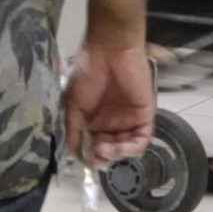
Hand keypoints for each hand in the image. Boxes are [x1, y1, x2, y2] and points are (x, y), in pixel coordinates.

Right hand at [64, 34, 156, 162]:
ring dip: (117, 154)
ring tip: (105, 149)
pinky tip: (121, 147)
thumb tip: (68, 152)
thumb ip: (72, 129)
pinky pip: (142, 137)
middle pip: (110, 149)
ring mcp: (128, 118)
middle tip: (96, 156)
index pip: (93, 146)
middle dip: (103, 157)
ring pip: (126, 147)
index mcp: (93, 119)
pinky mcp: (144, 114)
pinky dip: (133, 147)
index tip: (85, 160)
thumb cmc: (87, 71)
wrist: (109, 50)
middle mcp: (111, 121)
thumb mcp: (72, 103)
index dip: (90, 156)